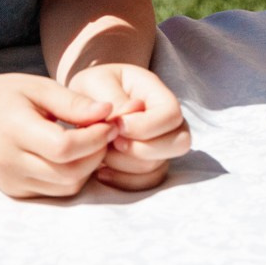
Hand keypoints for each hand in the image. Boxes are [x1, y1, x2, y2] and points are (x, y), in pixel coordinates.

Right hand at [0, 73, 118, 198]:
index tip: (110, 121)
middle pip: (69, 172)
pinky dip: (74, 176)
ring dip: (89, 167)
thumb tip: (108, 112)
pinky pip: (56, 192)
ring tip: (92, 141)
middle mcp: (10, 163)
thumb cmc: (5, 97)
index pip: (63, 147)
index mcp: (13, 130)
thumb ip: (72, 102)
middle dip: (97, 153)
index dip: (95, 138)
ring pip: (66, 186)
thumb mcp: (38, 88)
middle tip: (107, 131)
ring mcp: (12, 182)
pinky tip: (75, 154)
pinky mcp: (16, 192)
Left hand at [66, 62, 189, 191]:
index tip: (116, 126)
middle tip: (113, 141)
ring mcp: (160, 144)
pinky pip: (147, 182)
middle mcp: (167, 121)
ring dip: (126, 165)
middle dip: (141, 149)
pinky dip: (123, 181)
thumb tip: (124, 120)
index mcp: (158, 94)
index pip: (171, 115)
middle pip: (180, 143)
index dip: (146, 126)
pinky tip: (101, 171)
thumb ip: (111, 98)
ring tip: (102, 153)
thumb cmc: (92, 87)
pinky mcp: (148, 164)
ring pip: (160, 166)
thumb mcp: (96, 82)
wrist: (85, 103)